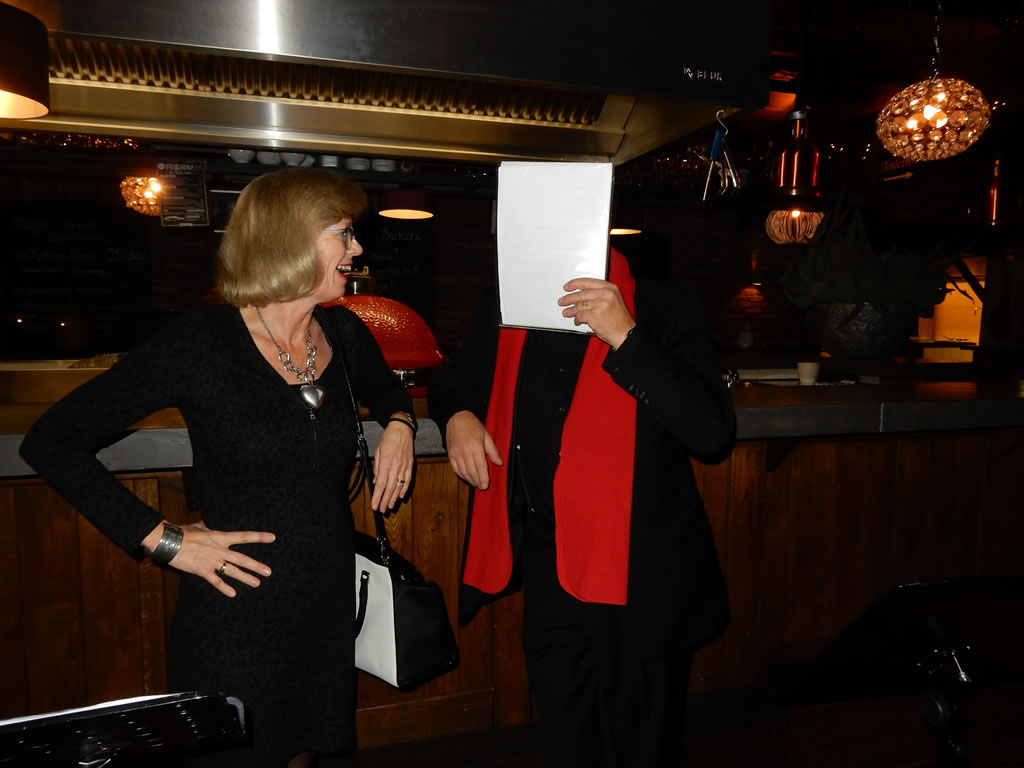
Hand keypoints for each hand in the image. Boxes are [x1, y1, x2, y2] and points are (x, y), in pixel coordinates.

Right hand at [142, 520, 275, 597]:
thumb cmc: (182, 532)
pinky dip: (224, 588)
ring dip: (246, 578)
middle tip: (268, 571)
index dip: (259, 537)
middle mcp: (219, 550)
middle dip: (256, 566)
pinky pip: (216, 581)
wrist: (169, 541)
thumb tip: (206, 525)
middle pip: (242, 558)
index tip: (272, 538)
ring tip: (257, 583)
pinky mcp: (202, 571)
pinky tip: (233, 593)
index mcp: (220, 537)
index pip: (244, 536)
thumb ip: (207, 527)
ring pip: (233, 571)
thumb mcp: (198, 526)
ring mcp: (212, 561)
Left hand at [371, 414, 414, 510]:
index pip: (380, 484)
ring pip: (399, 486)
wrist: (402, 429)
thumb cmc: (388, 438)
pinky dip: (404, 489)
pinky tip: (401, 496)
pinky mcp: (410, 465)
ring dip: (394, 498)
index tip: (374, 504)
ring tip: (390, 506)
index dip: (377, 496)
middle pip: (390, 488)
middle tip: (382, 510)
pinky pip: (407, 480)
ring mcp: (404, 466)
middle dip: (385, 501)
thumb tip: (375, 481)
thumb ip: (376, 467)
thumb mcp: (377, 451)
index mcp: (386, 462)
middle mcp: (396, 466)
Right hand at [445, 410, 502, 489]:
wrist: (456, 418)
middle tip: (482, 487)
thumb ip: (493, 451)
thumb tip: (499, 463)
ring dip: (469, 479)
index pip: (480, 466)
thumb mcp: (486, 436)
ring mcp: (456, 453)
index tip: (485, 485)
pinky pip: (455, 468)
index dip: (483, 478)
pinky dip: (461, 475)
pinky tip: (466, 478)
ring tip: (475, 483)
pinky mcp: (450, 454)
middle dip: (477, 481)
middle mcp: (465, 451)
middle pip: (472, 471)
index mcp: (476, 446)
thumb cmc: (473, 426)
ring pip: (463, 471)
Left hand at [558, 278, 635, 348]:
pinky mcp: (594, 315)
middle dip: (569, 298)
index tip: (568, 287)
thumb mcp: (614, 300)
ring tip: (567, 312)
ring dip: (571, 310)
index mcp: (610, 288)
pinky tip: (577, 321)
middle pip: (582, 294)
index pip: (588, 282)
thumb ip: (600, 294)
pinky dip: (577, 319)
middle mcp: (605, 294)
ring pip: (579, 305)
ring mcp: (600, 304)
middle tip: (563, 301)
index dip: (575, 284)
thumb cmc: (619, 319)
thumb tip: (582, 295)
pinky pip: (580, 315)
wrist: (625, 332)